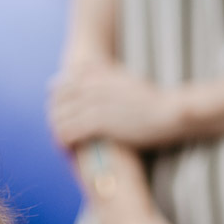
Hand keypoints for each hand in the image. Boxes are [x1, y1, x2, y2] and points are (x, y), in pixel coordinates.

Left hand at [49, 63, 185, 148]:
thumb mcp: (127, 80)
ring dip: (57, 130)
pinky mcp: (99, 123)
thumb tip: (95, 78)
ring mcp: (95, 103)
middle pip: (58, 100)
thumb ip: (107, 77)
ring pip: (60, 117)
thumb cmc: (153, 100)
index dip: (56, 98)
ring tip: (60, 142)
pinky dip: (63, 141)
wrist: (170, 111)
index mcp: (99, 74)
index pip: (63, 83)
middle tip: (56, 130)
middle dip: (54, 115)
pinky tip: (65, 149)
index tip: (56, 110)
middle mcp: (94, 86)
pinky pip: (69, 132)